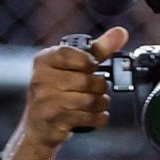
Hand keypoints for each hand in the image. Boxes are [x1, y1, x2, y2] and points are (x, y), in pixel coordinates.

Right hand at [20, 27, 129, 150]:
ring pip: (90, 100)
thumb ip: (97, 49)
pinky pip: (90, 117)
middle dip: (100, 86)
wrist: (38, 126)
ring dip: (102, 103)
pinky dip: (99, 117)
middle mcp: (41, 79)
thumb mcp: (72, 67)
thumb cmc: (57, 92)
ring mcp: (47, 101)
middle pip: (86, 80)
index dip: (89, 62)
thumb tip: (121, 32)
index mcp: (44, 61)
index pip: (71, 54)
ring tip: (98, 102)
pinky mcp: (55, 120)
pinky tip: (95, 115)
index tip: (93, 67)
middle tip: (98, 89)